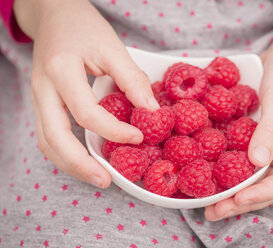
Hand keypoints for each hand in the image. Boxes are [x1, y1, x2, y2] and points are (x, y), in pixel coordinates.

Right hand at [14, 0, 158, 187]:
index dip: (114, 130)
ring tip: (96, 176)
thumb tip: (151, 110)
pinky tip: (85, 159)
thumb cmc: (83, 27)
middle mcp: (43, 88)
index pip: (86, 113)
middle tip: (106, 181)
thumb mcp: (112, 47)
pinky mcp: (42, 102)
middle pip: (54, 137)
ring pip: (46, 141)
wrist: (54, 15)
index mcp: (61, 70)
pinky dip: (66, 152)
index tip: (138, 137)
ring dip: (70, 164)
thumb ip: (131, 79)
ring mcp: (38, 97)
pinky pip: (49, 134)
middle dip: (80, 165)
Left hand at [204, 0, 272, 220]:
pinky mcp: (260, 143)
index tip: (238, 199)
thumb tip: (256, 162)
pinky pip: (246, 164)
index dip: (264, 192)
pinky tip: (211, 181)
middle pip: (270, 185)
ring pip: (256, 179)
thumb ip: (271, 129)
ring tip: (210, 207)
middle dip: (244, 201)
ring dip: (234, 193)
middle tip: (215, 212)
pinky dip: (230, 175)